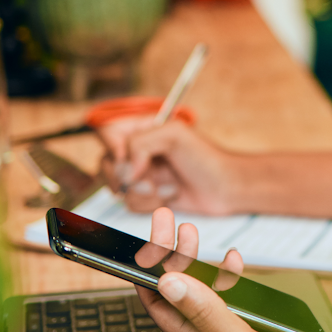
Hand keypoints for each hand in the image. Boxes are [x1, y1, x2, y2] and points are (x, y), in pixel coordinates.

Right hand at [98, 116, 238, 214]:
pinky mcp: (146, 196)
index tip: (126, 158)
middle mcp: (137, 150)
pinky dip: (150, 204)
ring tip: (168, 188)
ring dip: (144, 192)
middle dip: (129, 176)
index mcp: (142, 127)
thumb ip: (141, 143)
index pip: (107, 131)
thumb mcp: (174, 135)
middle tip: (148, 179)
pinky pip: (130, 203)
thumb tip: (125, 168)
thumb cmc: (206, 158)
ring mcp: (140, 174)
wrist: (225, 188)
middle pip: (105, 162)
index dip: (113, 147)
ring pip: (117, 187)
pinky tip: (171, 195)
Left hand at [134, 208, 331, 331]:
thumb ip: (211, 317)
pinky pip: (231, 299)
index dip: (146, 269)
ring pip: (201, 292)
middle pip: (175, 293)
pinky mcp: (258, 331)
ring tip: (193, 233)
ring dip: (193, 261)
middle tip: (167, 220)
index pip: (157, 305)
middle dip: (167, 255)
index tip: (150, 236)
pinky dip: (228, 276)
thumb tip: (168, 284)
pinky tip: (235, 262)